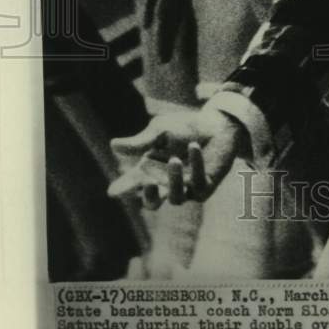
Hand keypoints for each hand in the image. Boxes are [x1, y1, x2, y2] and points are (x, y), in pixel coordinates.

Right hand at [108, 105, 245, 206]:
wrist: (216, 125)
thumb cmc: (184, 128)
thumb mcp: (160, 130)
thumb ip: (141, 141)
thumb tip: (113, 145)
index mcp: (149, 171)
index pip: (132, 184)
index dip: (122, 190)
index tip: (113, 191)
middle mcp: (165, 184)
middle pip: (152, 203)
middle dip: (148, 197)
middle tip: (148, 182)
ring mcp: (185, 188)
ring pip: (176, 198)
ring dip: (174, 180)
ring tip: (174, 160)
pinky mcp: (205, 187)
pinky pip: (198, 184)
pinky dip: (196, 164)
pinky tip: (194, 147)